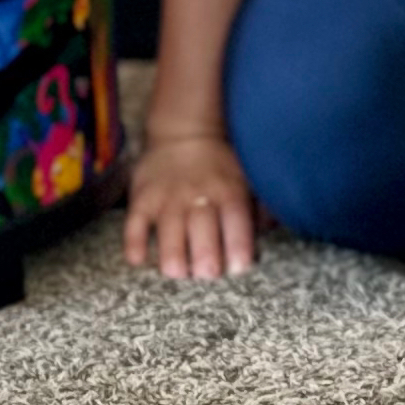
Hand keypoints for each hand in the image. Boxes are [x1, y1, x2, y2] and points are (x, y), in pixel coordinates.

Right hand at [123, 128, 256, 279]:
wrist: (183, 131)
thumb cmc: (221, 164)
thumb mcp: (248, 177)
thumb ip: (261, 207)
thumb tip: (269, 233)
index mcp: (229, 192)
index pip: (236, 225)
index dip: (238, 251)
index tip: (238, 267)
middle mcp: (198, 196)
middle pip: (202, 236)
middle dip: (206, 264)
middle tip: (207, 273)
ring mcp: (167, 199)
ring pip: (169, 237)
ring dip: (174, 262)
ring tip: (179, 271)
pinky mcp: (142, 200)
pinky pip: (134, 226)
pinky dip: (135, 246)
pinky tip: (139, 259)